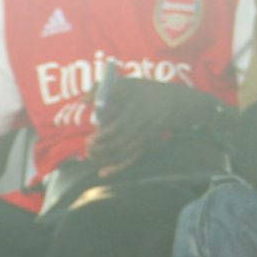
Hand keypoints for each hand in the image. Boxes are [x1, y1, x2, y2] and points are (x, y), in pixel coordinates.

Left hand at [88, 76, 215, 176]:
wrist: (173, 101)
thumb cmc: (142, 90)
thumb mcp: (125, 82)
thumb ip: (100, 88)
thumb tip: (83, 101)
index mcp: (136, 108)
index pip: (118, 127)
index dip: (103, 136)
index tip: (90, 139)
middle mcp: (141, 124)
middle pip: (119, 143)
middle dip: (100, 149)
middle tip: (88, 146)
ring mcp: (145, 136)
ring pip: (123, 153)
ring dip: (105, 158)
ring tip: (91, 155)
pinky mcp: (146, 145)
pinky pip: (130, 159)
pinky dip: (117, 168)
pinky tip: (103, 173)